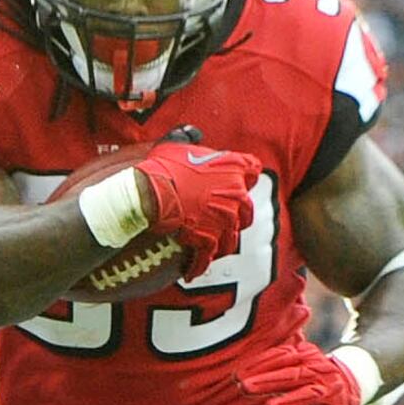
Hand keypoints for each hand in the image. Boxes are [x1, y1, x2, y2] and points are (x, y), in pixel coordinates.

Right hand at [125, 144, 261, 263]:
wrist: (149, 193)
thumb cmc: (162, 168)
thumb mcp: (176, 145)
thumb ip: (189, 139)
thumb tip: (193, 133)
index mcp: (233, 167)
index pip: (254, 170)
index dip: (246, 177)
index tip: (240, 183)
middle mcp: (235, 193)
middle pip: (247, 210)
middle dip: (236, 216)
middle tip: (221, 219)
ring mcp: (225, 218)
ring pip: (231, 237)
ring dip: (221, 243)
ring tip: (209, 248)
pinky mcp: (210, 238)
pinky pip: (209, 256)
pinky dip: (199, 265)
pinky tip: (191, 271)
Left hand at [236, 343, 367, 404]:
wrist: (354, 387)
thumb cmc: (313, 377)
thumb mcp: (298, 363)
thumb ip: (274, 365)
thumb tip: (239, 376)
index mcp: (309, 356)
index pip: (283, 358)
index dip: (260, 366)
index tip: (237, 376)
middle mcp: (321, 372)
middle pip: (293, 375)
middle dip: (268, 381)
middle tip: (245, 387)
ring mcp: (331, 394)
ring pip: (310, 396)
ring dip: (289, 402)